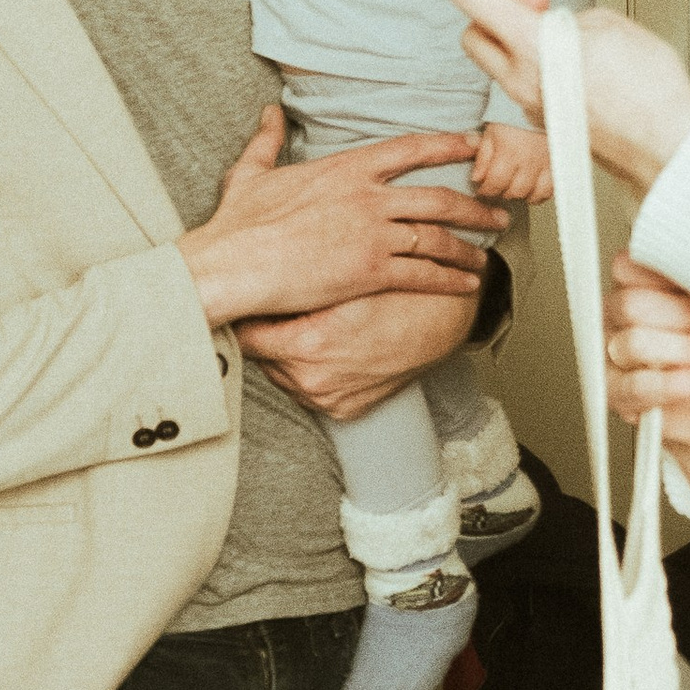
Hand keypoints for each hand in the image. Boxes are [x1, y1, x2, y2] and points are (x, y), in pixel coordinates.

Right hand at [181, 108, 504, 326]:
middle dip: (474, 205)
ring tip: (487, 254)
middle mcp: (369, 197)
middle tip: (498, 210)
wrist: (233, 263)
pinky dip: (451, 280)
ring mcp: (374, 235)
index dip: (447, 146)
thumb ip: (267, 140)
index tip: (473, 144)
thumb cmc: (239, 223)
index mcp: (346, 168)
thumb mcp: (252, 171)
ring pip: (438, 237)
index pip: (409, 149)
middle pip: (437, 197)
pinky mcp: (372, 272)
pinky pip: (424, 275)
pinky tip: (468, 285)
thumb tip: (269, 113)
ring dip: (468, 246)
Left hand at [239, 289, 481, 422]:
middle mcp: (314, 381)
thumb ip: (295, 282)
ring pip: (281, 372)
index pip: (246, 334)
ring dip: (285, 350)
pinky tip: (326, 345)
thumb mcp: (345, 278)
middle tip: (275, 303)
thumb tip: (252, 281)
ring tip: (304, 322)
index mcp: (309, 345)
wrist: (448, 318)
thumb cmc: (401, 290)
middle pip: (261, 355)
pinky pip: (308, 389)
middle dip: (266, 328)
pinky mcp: (344, 411)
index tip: (242, 298)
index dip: (244, 311)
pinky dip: (310, 369)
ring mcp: (329, 400)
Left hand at [447, 0, 689, 193]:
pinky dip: (537, 65)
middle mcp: (521, 81)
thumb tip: (567, 30)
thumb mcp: (613, 26)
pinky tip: (574, 62)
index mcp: (532, 48)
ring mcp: (531, 107)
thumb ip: (576, 19)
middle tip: (534, 0)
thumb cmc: (648, 93)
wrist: (664, 148)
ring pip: (500, 63)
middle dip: (494, 10)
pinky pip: (526, 85)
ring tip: (563, 31)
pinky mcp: (546, 123)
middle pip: (474, 35)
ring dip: (518, 38)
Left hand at [470, 121, 556, 204]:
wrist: (537, 101)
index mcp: (510, 152)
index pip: (496, 184)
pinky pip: (553, 188)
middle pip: (516, 192)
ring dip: (524, 195)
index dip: (487, 190)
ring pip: (535, 194)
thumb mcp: (491, 133)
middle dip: (504, 193)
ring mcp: (546, 163)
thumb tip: (477, 179)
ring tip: (517, 187)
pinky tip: (534, 187)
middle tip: (500, 187)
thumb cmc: (512, 116)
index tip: (484, 189)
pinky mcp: (558, 163)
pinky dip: (542, 192)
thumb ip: (483, 158)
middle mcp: (529, 161)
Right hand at [604, 251, 689, 504]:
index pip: (627, 267)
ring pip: (635, 343)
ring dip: (689, 349)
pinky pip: (639, 386)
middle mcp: (613, 316)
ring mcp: (608, 354)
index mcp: (632, 285)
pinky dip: (679, 382)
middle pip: (631, 304)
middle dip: (686, 315)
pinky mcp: (614, 393)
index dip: (668, 276)